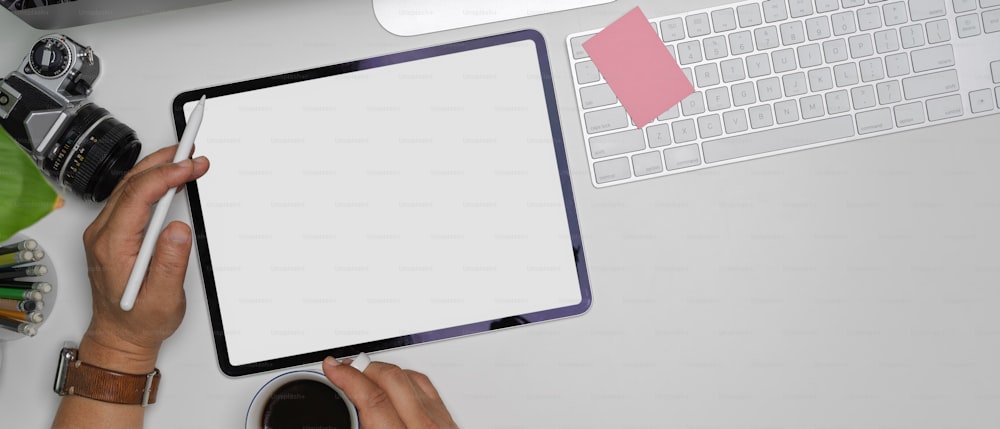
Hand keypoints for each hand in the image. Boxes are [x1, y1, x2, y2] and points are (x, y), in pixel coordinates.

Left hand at [79, 145, 209, 373]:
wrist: (120, 337)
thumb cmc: (139, 321)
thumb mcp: (163, 298)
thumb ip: (171, 263)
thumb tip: (178, 229)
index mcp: (113, 245)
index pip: (138, 195)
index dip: (167, 175)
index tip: (192, 166)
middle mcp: (103, 234)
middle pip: (132, 183)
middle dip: (165, 162)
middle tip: (194, 152)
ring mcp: (106, 232)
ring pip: (130, 186)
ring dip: (158, 168)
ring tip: (185, 158)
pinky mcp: (114, 233)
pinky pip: (130, 197)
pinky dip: (152, 181)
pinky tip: (169, 177)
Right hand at [323, 357, 458, 428]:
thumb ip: (362, 426)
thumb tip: (347, 409)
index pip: (373, 398)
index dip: (348, 377)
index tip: (333, 367)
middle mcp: (425, 428)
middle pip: (392, 379)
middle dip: (363, 367)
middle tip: (343, 368)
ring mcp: (442, 424)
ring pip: (411, 378)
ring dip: (384, 370)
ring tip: (364, 372)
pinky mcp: (451, 423)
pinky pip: (428, 388)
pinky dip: (407, 378)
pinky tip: (395, 381)